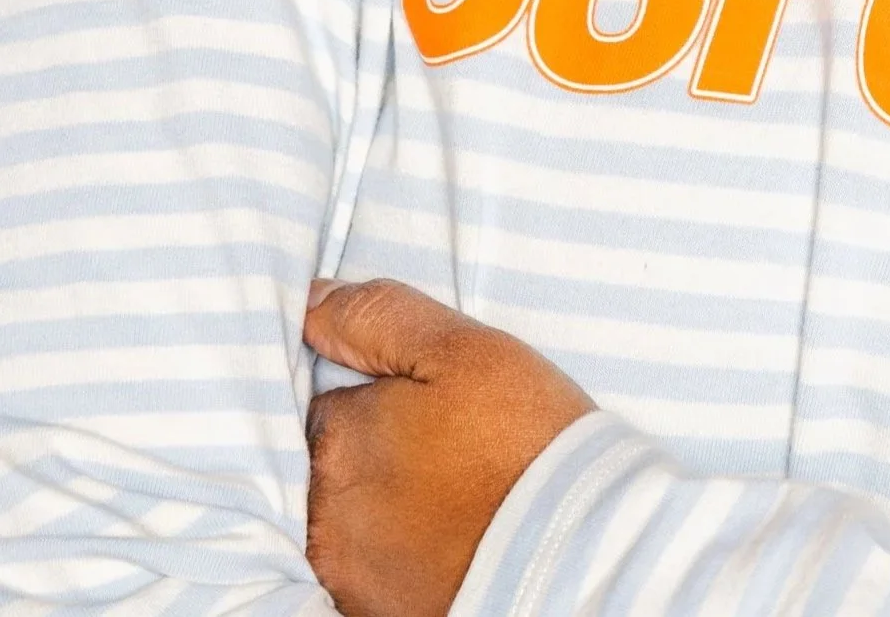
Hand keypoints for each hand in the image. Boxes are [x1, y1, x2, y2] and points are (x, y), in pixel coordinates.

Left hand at [305, 277, 595, 616]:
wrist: (576, 553)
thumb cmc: (523, 442)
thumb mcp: (464, 349)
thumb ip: (379, 317)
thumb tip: (314, 303)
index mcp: (338, 439)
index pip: (328, 401)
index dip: (377, 395)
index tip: (425, 404)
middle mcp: (324, 514)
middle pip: (328, 464)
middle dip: (372, 450)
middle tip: (442, 448)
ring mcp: (346, 572)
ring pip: (345, 517)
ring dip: (377, 503)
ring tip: (445, 494)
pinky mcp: (371, 610)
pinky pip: (367, 565)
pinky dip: (392, 549)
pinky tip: (439, 535)